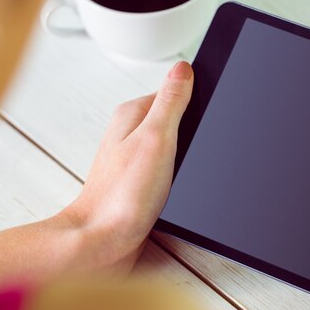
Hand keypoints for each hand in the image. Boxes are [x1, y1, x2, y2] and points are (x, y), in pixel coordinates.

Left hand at [61, 61, 193, 272]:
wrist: (103, 240)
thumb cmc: (122, 196)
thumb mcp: (156, 138)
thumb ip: (171, 101)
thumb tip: (183, 68)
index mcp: (133, 114)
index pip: (173, 91)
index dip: (196, 101)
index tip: (206, 114)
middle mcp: (131, 133)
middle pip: (175, 119)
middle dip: (192, 132)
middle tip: (193, 150)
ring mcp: (135, 158)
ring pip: (174, 146)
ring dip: (185, 158)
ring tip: (183, 172)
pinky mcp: (141, 181)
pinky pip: (168, 168)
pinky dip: (178, 175)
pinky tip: (178, 186)